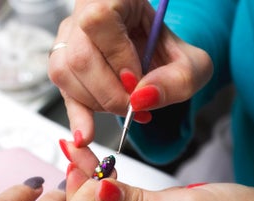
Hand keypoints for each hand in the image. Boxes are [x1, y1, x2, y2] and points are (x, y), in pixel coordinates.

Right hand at [48, 0, 212, 145]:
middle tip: (134, 107)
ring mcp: (68, 36)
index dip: (117, 58)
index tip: (136, 82)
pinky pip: (61, 90)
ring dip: (95, 103)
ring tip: (124, 108)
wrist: (157, 56)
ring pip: (64, 73)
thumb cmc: (169, 53)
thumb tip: (141, 99)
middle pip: (79, 56)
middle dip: (109, 93)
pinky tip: (87, 134)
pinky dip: (78, 116)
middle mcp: (84, 12)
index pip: (100, 22)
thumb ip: (177, 80)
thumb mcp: (192, 64)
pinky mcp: (62, 61)